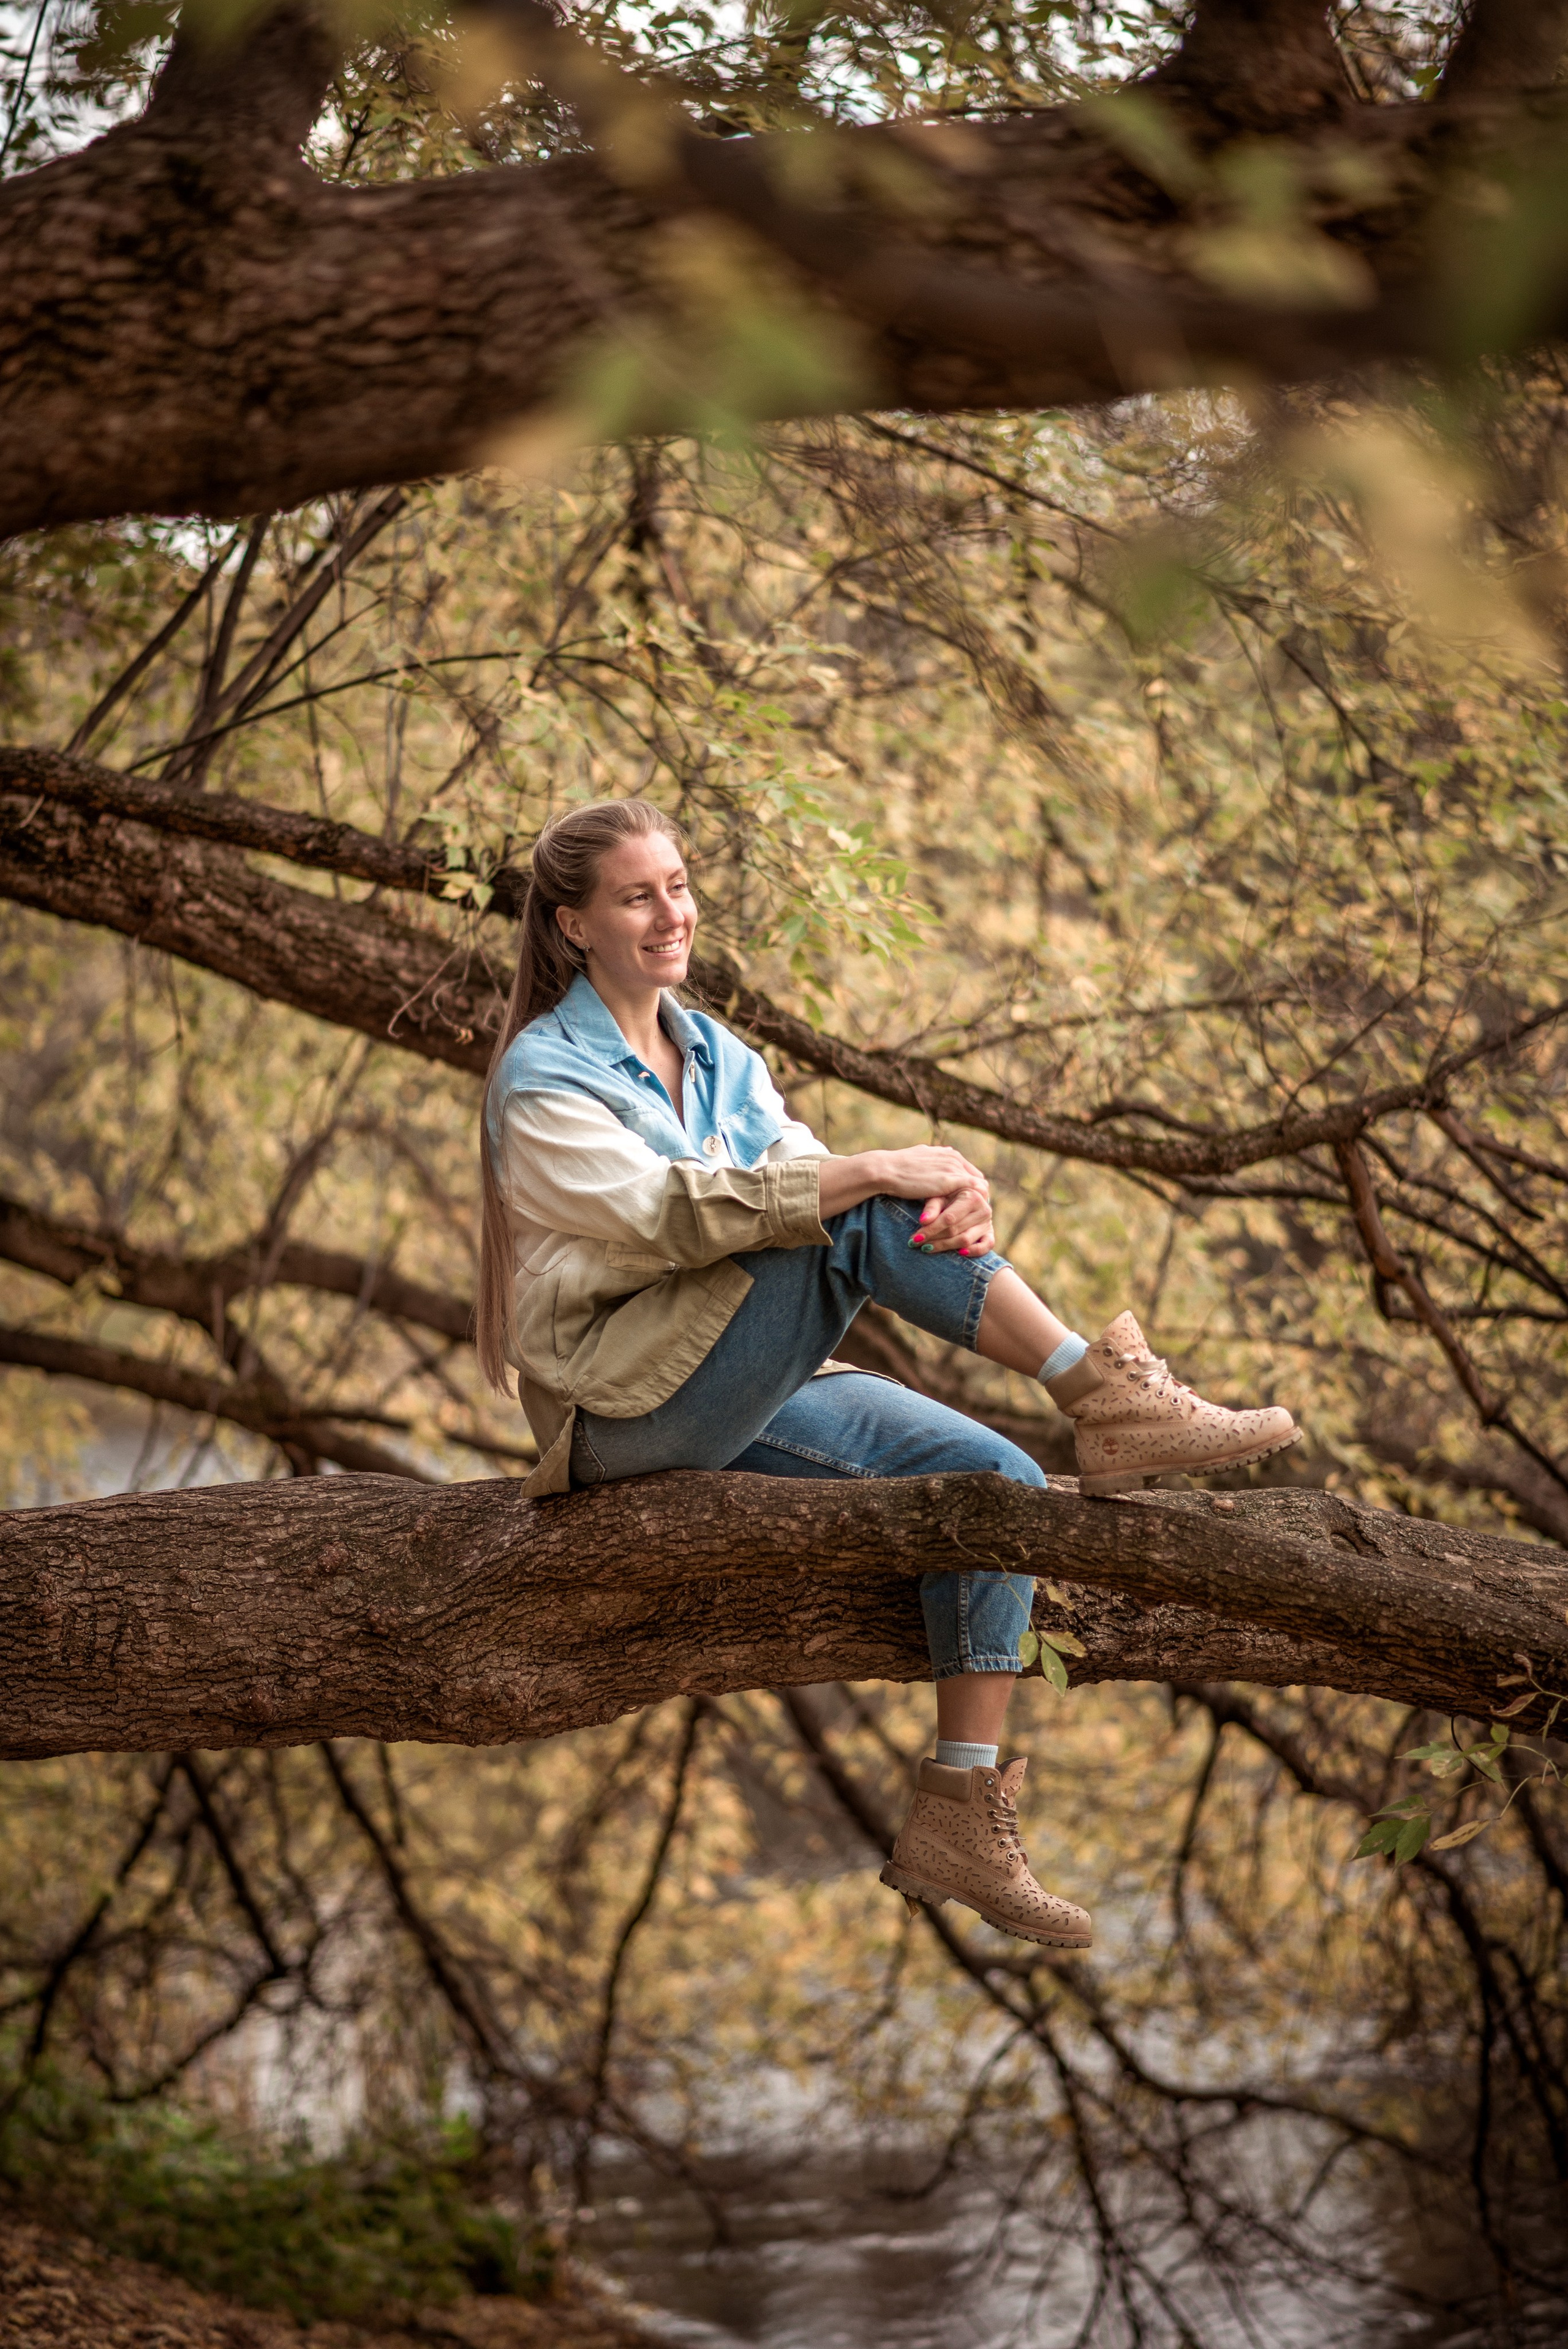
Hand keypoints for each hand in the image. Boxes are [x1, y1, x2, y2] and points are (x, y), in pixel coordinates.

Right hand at [872, 1147, 993, 1257]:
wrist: (886, 1170)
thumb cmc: (895, 1169)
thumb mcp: (918, 1161)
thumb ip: (931, 1163)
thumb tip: (933, 1165)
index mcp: (947, 1153)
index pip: (969, 1172)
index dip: (970, 1188)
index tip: (968, 1203)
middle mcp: (954, 1158)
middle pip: (978, 1179)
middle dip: (978, 1197)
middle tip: (976, 1214)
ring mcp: (954, 1168)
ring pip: (978, 1188)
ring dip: (978, 1203)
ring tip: (975, 1220)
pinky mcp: (951, 1180)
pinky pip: (972, 1194)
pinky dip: (973, 1206)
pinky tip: (969, 1219)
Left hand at [912, 1185, 994, 1257]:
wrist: (964, 1195)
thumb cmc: (947, 1195)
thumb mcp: (938, 1196)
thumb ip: (932, 1207)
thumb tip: (923, 1221)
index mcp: (972, 1196)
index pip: (949, 1218)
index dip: (931, 1230)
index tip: (915, 1238)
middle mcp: (983, 1209)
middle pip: (955, 1231)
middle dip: (934, 1239)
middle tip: (916, 1244)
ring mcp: (988, 1222)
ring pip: (966, 1240)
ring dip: (945, 1247)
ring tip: (927, 1248)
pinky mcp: (990, 1233)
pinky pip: (986, 1246)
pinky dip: (974, 1251)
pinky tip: (959, 1253)